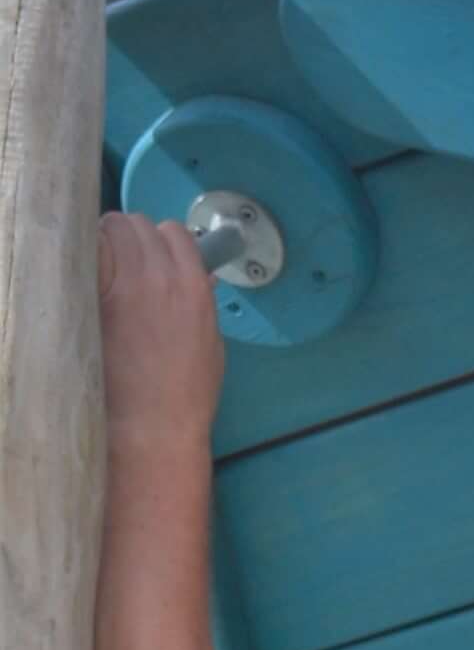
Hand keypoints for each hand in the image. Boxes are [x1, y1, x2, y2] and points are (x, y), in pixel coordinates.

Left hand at [98, 212, 224, 449]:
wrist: (154, 424)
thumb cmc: (186, 394)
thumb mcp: (210, 344)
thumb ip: (202, 303)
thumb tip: (200, 279)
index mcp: (194, 287)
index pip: (174, 233)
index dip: (161, 243)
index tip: (152, 260)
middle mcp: (161, 276)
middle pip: (138, 225)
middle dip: (131, 239)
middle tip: (123, 264)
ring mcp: (126, 282)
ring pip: (111, 228)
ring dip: (108, 241)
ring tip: (104, 268)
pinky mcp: (97, 294)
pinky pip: (88, 249)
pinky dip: (88, 253)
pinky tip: (89, 275)